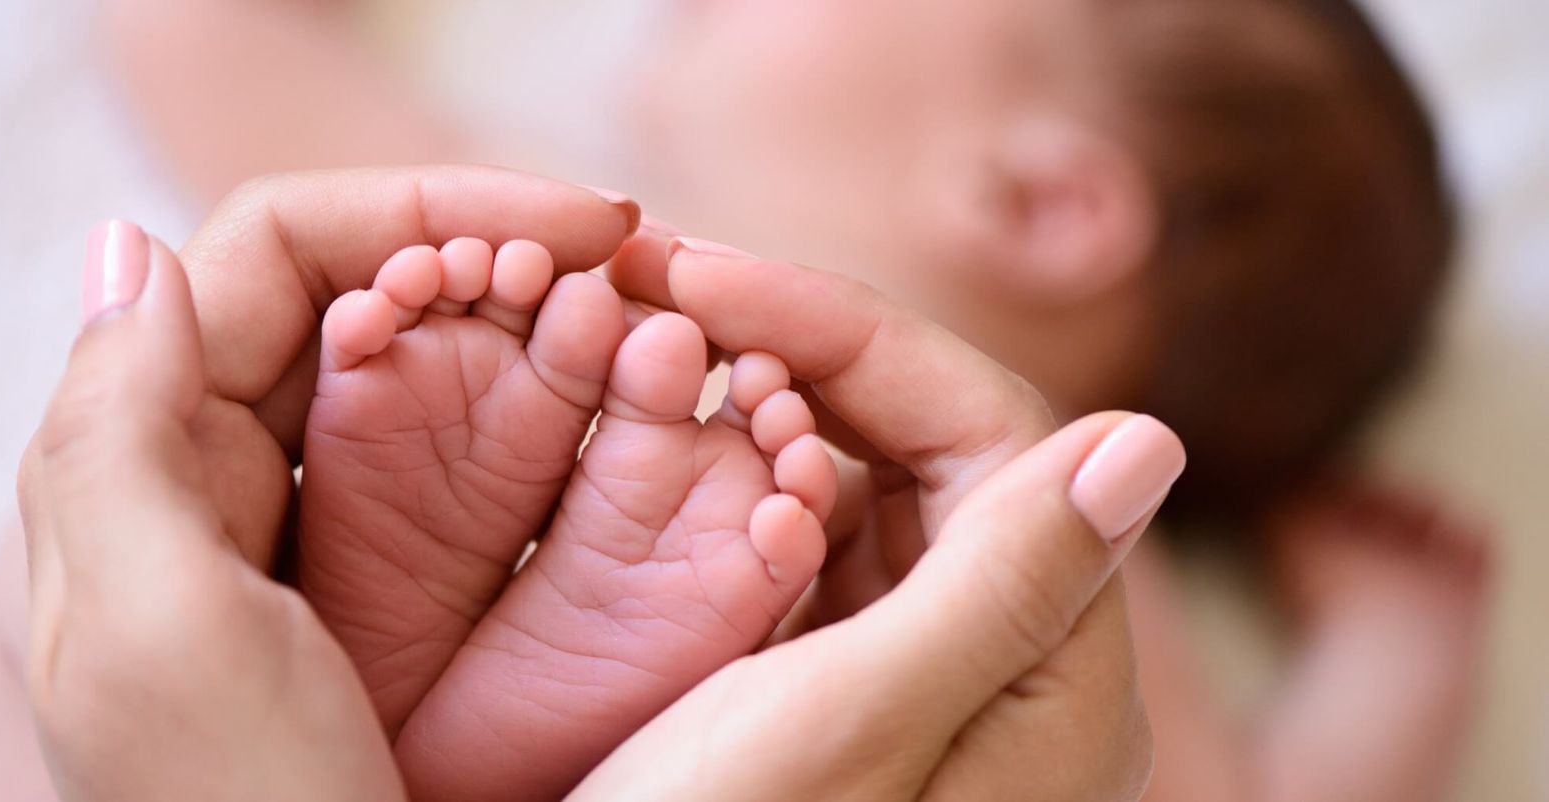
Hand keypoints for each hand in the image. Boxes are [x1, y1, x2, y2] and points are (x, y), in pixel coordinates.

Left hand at [13, 167, 637, 800]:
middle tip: (641, 278)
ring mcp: (349, 536)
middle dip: (516, 265)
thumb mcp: (148, 633)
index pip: (282, 253)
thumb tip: (142, 252)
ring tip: (675, 346)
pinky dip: (587, 435)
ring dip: (567, 340)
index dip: (428, 205)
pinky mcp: (428, 598)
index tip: (576, 221)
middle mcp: (257, 477)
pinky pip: (505, 477)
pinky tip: (670, 434)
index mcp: (165, 458)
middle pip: (382, 299)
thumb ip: (113, 434)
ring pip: (456, 378)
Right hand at [593, 235, 1185, 799]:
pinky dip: (739, 479)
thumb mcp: (852, 731)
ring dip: (761, 404)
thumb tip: (1154, 436)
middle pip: (932, 442)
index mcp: (1046, 672)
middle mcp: (1002, 658)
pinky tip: (666, 446)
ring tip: (648, 352)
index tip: (707, 280)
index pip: (993, 434)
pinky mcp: (842, 674)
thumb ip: (1005, 586)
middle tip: (658, 288)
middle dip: (799, 350)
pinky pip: (809, 538)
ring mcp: (918, 662)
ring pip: (863, 477)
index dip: (854, 332)